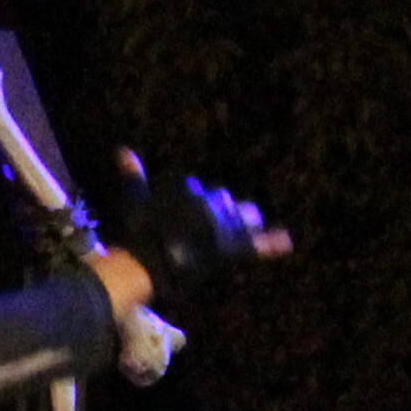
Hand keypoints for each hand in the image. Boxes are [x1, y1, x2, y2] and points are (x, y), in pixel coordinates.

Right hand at [105, 156, 289, 315]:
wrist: (149, 260)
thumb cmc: (139, 230)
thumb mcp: (135, 199)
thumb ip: (134, 175)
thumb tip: (122, 150)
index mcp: (192, 188)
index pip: (199, 192)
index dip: (192, 209)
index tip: (182, 221)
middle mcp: (212, 202)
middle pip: (225, 202)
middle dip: (222, 213)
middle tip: (208, 232)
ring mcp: (225, 224)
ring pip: (243, 217)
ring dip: (241, 223)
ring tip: (238, 234)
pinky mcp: (233, 246)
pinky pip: (257, 243)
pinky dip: (272, 242)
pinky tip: (288, 241)